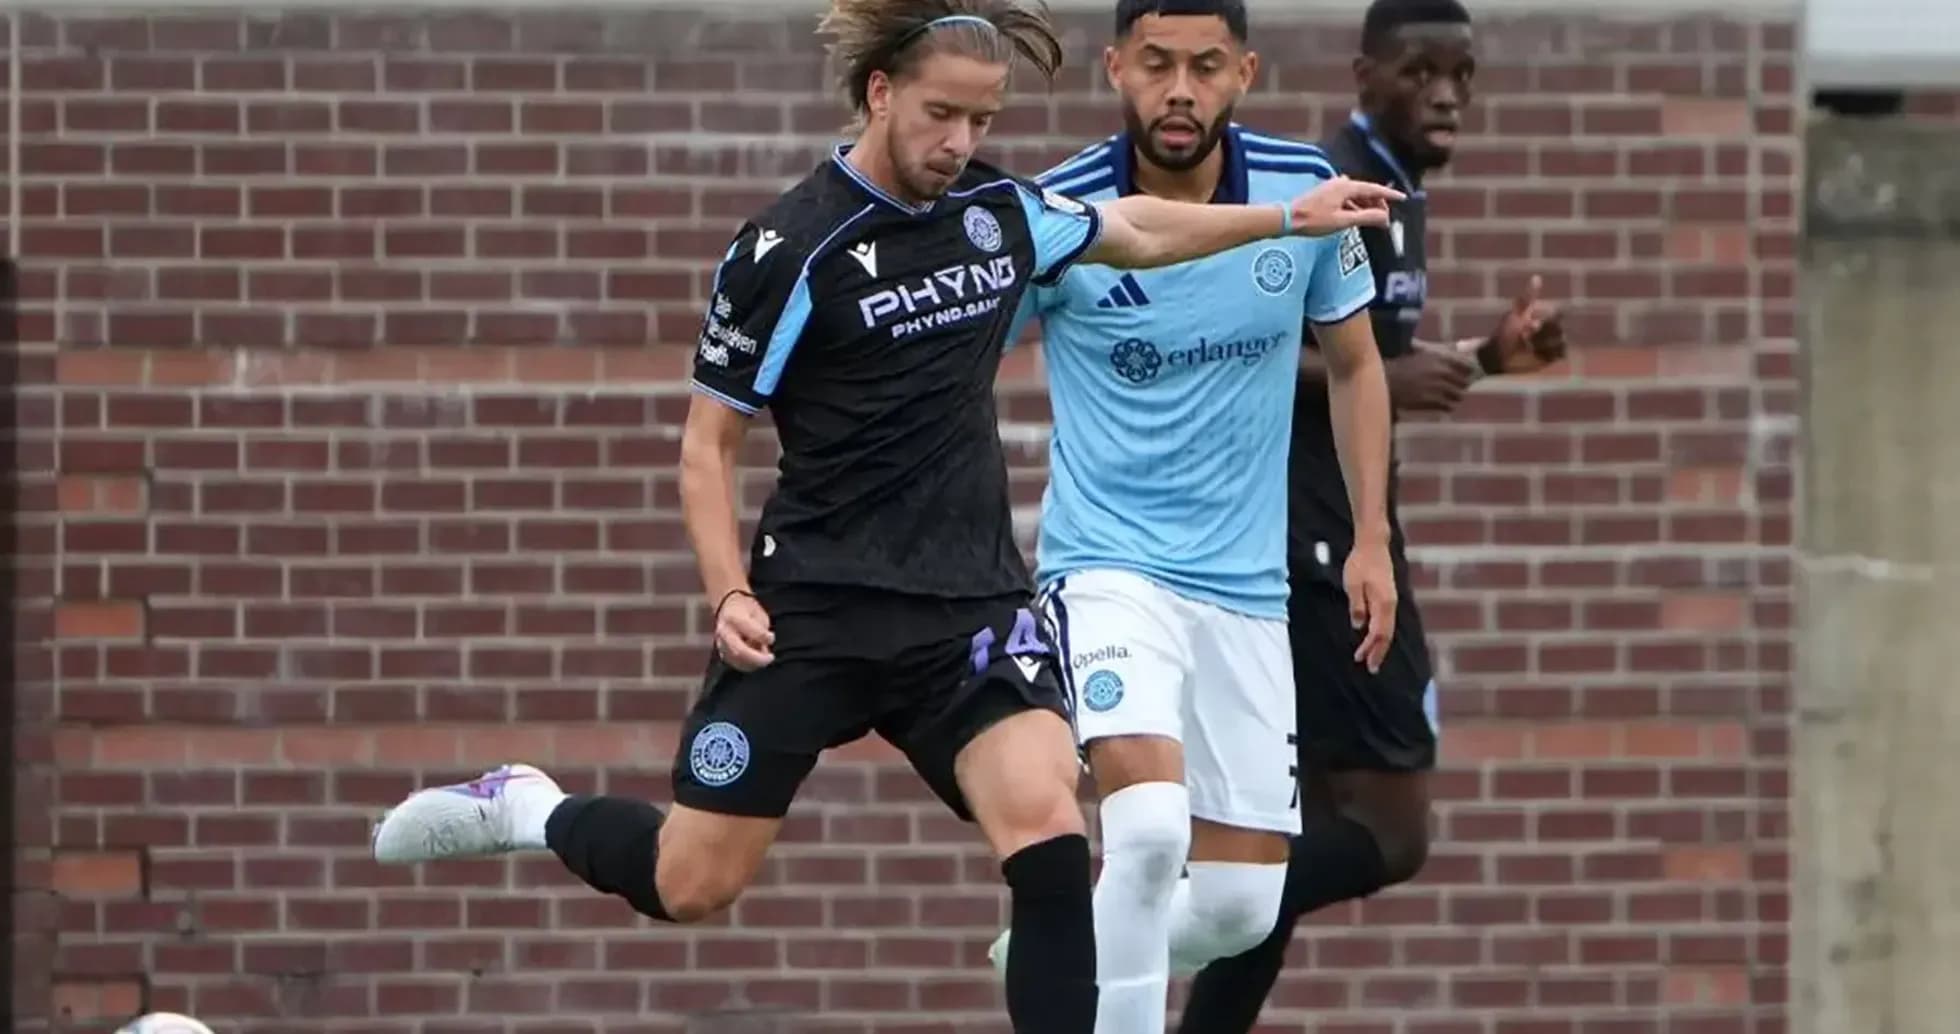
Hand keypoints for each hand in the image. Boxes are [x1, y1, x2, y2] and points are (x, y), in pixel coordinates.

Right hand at [714, 590, 774, 670]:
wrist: (725, 608)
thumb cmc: (744, 609)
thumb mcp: (756, 611)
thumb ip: (760, 628)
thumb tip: (764, 644)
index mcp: (733, 618)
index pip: (751, 631)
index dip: (764, 637)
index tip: (772, 637)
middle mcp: (724, 632)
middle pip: (740, 651)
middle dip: (757, 658)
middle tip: (770, 658)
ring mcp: (721, 644)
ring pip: (737, 660)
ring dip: (754, 663)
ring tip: (765, 658)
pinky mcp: (722, 652)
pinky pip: (735, 663)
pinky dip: (748, 665)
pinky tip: (756, 661)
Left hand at [1288, 176, 1403, 235]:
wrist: (1287, 219)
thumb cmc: (1313, 221)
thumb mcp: (1343, 221)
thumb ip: (1366, 217)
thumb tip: (1385, 217)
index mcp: (1346, 186)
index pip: (1374, 188)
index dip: (1389, 194)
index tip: (1402, 198)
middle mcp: (1340, 183)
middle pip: (1365, 191)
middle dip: (1377, 203)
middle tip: (1386, 217)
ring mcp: (1331, 187)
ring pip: (1355, 195)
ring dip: (1366, 206)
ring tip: (1374, 219)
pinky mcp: (1325, 194)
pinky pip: (1346, 198)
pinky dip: (1354, 206)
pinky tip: (1356, 216)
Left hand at [1343, 537, 1397, 673]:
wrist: (1373, 545)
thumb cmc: (1360, 563)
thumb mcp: (1353, 584)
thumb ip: (1357, 606)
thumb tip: (1358, 626)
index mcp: (1383, 603)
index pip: (1378, 633)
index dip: (1370, 648)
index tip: (1361, 660)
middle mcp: (1390, 604)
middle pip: (1387, 635)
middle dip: (1379, 652)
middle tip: (1371, 668)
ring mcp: (1391, 600)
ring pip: (1388, 628)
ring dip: (1380, 644)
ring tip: (1372, 657)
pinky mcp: (1388, 596)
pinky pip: (1387, 621)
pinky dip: (1382, 633)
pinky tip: (1375, 638)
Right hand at [1386, 349, 1476, 412]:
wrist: (1385, 382)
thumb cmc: (1400, 366)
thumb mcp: (1419, 352)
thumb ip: (1437, 353)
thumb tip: (1456, 349)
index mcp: (1439, 358)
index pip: (1466, 366)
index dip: (1467, 371)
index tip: (1466, 374)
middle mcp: (1442, 372)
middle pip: (1464, 382)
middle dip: (1460, 385)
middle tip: (1454, 387)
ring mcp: (1438, 388)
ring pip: (1458, 396)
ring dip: (1454, 397)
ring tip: (1447, 397)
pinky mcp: (1432, 402)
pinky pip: (1448, 406)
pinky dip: (1446, 406)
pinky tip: (1440, 404)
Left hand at [1482, 275, 1567, 373]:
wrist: (1498, 357)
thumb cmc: (1505, 333)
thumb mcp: (1516, 314)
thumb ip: (1527, 298)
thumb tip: (1536, 276)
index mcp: (1544, 314)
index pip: (1556, 315)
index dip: (1541, 322)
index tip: (1527, 326)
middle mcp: (1551, 326)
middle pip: (1558, 329)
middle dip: (1541, 336)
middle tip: (1524, 338)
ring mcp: (1553, 341)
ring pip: (1561, 341)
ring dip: (1543, 346)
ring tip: (1528, 348)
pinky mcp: (1553, 355)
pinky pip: (1561, 353)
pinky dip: (1548, 354)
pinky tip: (1535, 354)